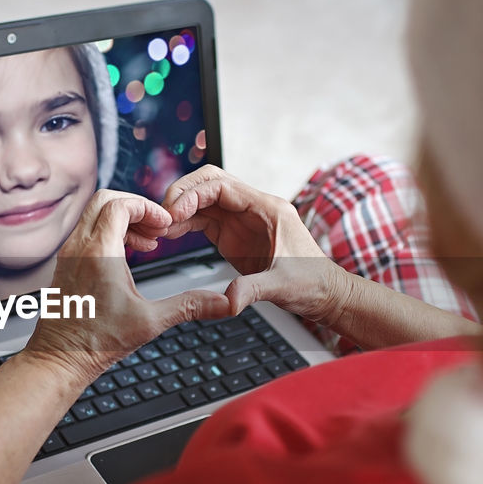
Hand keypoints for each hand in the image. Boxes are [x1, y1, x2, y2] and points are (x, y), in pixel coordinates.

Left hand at [20, 189, 229, 387]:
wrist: (59, 359)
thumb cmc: (94, 342)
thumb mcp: (150, 322)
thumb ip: (189, 306)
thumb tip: (222, 303)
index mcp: (99, 253)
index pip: (121, 204)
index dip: (148, 208)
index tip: (165, 224)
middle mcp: (79, 247)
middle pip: (105, 200)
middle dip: (136, 207)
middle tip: (157, 228)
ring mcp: (69, 254)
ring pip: (94, 215)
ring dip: (122, 219)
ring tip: (147, 242)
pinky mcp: (65, 264)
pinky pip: (87, 232)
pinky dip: (109, 232)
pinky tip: (127, 256)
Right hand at [161, 165, 337, 319]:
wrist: (323, 293)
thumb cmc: (312, 283)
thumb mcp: (283, 288)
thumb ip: (254, 290)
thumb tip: (229, 300)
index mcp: (268, 209)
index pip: (222, 186)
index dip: (193, 195)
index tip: (173, 213)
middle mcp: (253, 208)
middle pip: (210, 183)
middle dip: (182, 193)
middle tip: (160, 214)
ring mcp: (242, 220)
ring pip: (203, 200)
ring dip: (180, 208)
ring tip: (159, 227)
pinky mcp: (233, 235)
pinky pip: (203, 219)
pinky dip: (184, 223)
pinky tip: (169, 234)